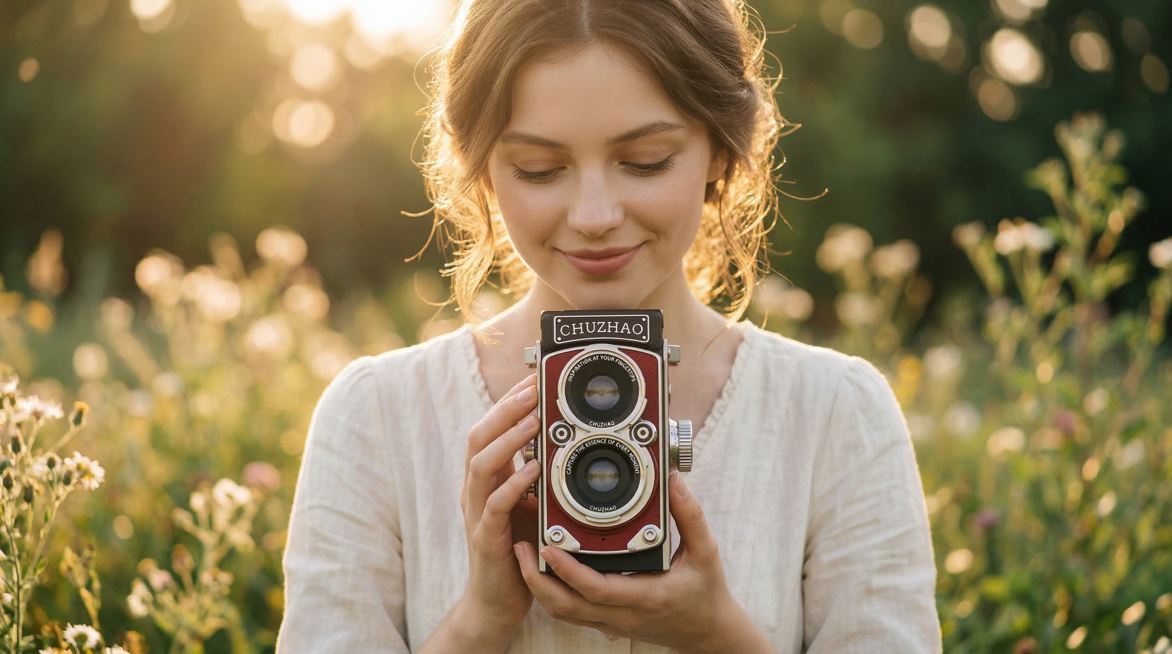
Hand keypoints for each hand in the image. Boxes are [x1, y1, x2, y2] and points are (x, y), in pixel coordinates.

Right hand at [457, 374, 542, 638]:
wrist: (497, 599)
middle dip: (506, 409)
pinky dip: (513, 484)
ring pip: (481, 464)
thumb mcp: (527, 502)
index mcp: (485, 478)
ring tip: (535, 420)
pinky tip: (532, 470)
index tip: (533, 380)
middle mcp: (475, 490)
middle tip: (533, 390)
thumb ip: (535, 474)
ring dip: (509, 439)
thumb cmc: (516, 548)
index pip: (489, 428)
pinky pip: (494, 505)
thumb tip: (560, 442)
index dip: (508, 402)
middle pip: (479, 437)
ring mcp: (476, 513)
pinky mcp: (486, 538)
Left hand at [513, 473, 772, 653]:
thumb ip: (690, 515)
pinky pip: (572, 612)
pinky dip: (553, 592)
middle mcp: (623, 614)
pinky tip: (545, 567)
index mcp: (645, 596)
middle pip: (566, 607)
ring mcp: (613, 622)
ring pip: (563, 612)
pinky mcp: (608, 622)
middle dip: (537, 579)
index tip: (549, 546)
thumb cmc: (706, 593)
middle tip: (521, 546)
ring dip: (539, 586)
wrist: (708, 634)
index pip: (597, 589)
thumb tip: (673, 480)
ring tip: (525, 553)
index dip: (568, 570)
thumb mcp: (706, 552)